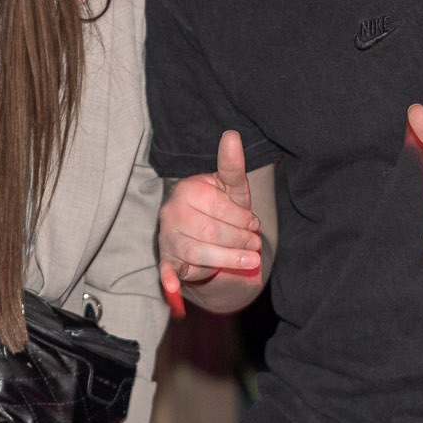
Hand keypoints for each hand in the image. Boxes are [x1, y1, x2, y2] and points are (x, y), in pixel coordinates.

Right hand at [157, 130, 263, 317]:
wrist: (208, 237)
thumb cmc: (221, 209)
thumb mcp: (230, 188)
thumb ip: (232, 165)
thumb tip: (232, 135)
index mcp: (187, 190)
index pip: (216, 206)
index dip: (240, 217)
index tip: (255, 224)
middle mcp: (171, 212)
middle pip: (209, 231)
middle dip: (238, 239)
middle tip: (255, 244)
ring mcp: (167, 238)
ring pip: (199, 252)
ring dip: (228, 259)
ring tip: (250, 260)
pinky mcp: (167, 261)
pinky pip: (167, 271)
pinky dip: (169, 281)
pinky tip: (174, 288)